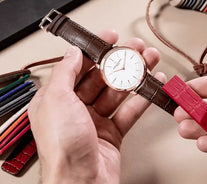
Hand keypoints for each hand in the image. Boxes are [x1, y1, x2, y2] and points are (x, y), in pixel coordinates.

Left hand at [28, 30, 163, 182]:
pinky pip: (129, 111)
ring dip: (134, 75)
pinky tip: (152, 84)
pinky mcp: (112, 135)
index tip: (110, 37)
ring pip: (117, 92)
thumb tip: (72, 52)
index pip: (76, 66)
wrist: (79, 183)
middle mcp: (73, 109)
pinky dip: (142, 97)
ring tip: (150, 60)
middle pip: (99, 77)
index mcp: (54, 99)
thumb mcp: (56, 99)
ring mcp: (94, 122)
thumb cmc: (61, 149)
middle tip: (136, 48)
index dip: (94, 49)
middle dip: (119, 60)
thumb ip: (65, 72)